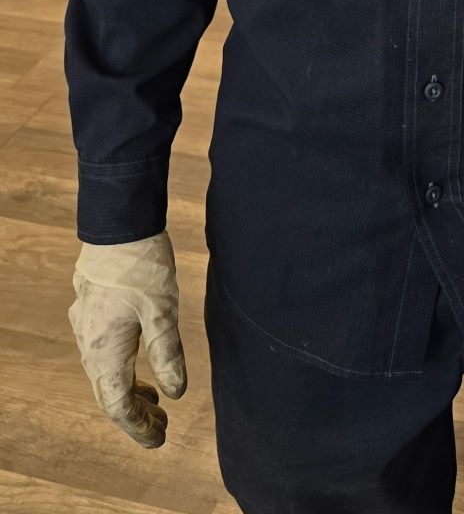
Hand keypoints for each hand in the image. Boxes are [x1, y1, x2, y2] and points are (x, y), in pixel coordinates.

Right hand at [67, 229, 187, 446]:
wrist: (118, 224)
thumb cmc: (142, 267)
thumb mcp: (163, 312)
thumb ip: (168, 354)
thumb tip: (177, 393)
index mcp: (106, 351)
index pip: (119, 405)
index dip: (139, 427)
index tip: (159, 439)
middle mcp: (89, 345)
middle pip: (108, 395)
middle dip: (135, 415)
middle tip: (162, 428)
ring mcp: (86, 328)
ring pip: (104, 375)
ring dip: (129, 392)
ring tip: (156, 402)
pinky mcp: (90, 312)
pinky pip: (102, 355)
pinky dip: (121, 370)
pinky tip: (139, 366)